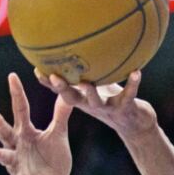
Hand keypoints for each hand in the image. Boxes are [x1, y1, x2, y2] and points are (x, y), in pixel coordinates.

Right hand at [0, 73, 73, 174]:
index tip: (12, 76)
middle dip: (0, 126)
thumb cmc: (53, 159)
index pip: (21, 110)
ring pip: (6, 156)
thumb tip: (66, 93)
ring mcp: (17, 164)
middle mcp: (18, 146)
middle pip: (7, 133)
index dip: (17, 94)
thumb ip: (60, 116)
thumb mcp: (57, 135)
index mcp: (27, 132)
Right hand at [35, 68, 157, 138]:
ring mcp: (108, 107)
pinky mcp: (126, 108)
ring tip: (87, 83)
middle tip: (53, 77)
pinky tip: (136, 72)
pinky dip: (133, 84)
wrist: (136, 126)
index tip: (37, 70)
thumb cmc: (113, 102)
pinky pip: (129, 95)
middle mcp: (92, 105)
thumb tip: (75, 48)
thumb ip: (86, 75)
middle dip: (62, 89)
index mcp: (83, 99)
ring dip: (91, 93)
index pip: (61, 91)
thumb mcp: (97, 88)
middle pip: (73, 98)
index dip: (48, 83)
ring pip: (97, 101)